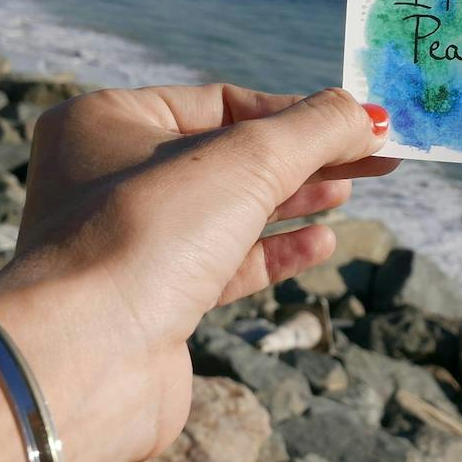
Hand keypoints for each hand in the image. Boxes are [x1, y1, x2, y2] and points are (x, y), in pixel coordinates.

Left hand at [0, 85, 394, 461]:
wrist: (85, 359)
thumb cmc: (149, 234)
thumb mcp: (247, 159)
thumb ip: (315, 128)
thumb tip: (370, 112)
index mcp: (106, 121)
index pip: (221, 102)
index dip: (296, 111)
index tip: (359, 122)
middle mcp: (106, 176)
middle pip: (229, 155)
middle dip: (304, 155)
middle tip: (375, 155)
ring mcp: (128, 243)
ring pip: (227, 210)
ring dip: (292, 199)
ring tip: (349, 189)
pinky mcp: (151, 302)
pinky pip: (222, 264)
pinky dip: (272, 251)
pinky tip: (320, 242)